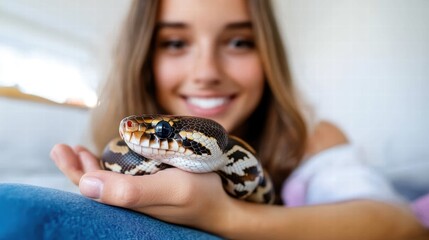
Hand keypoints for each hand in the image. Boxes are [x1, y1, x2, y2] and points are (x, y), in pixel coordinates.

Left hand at [50, 144, 234, 231]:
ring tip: (79, 150)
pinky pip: (126, 178)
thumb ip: (130, 191)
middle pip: (96, 185)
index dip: (75, 169)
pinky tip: (109, 157)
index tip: (63, 149)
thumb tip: (84, 185)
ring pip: (109, 181)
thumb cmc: (201, 194)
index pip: (92, 188)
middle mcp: (133, 200)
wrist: (224, 206)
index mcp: (130, 203)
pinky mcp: (154, 188)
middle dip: (77, 166)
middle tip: (62, 148)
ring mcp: (143, 194)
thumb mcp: (169, 189)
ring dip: (92, 165)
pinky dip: (113, 166)